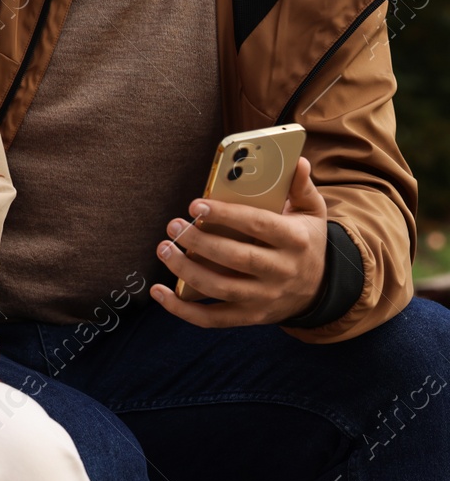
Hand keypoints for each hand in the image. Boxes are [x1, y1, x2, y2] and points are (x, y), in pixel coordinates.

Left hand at [150, 157, 329, 326]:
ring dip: (186, 271)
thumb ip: (301, 187)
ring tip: (164, 248)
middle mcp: (281, 272)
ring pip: (221, 289)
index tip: (196, 205)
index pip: (258, 226)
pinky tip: (159, 292)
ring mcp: (265, 299)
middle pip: (236, 259)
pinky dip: (182, 310)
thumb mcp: (312, 212)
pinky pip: (212, 319)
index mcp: (295, 241)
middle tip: (173, 225)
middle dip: (200, 243)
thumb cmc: (305, 241)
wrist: (321, 289)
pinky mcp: (250, 317)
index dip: (226, 216)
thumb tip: (299, 161)